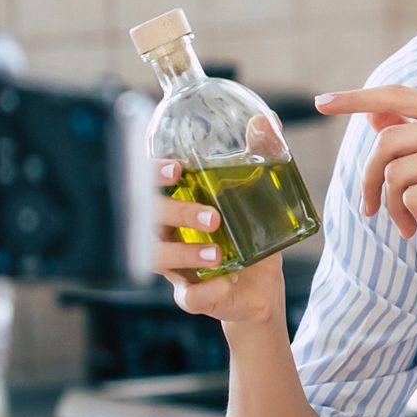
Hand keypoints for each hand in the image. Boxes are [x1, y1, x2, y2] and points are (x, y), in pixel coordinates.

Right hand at [152, 157, 282, 323]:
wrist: (260, 289)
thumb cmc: (249, 235)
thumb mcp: (259, 196)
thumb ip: (260, 157)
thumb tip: (268, 120)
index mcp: (176, 204)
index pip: (148, 184)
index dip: (152, 175)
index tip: (176, 168)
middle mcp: (167, 234)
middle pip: (149, 219)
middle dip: (176, 212)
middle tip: (212, 216)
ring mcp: (176, 267)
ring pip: (157, 258)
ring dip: (184, 253)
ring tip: (217, 252)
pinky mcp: (192, 296)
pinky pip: (188, 296)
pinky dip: (206, 290)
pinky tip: (227, 281)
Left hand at [315, 85, 416, 268]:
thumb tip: (373, 116)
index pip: (396, 95)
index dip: (356, 98)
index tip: (321, 102)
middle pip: (386, 141)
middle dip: (370, 180)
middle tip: (371, 210)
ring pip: (394, 173)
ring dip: (395, 206)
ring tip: (413, 222)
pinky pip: (410, 197)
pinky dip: (415, 217)